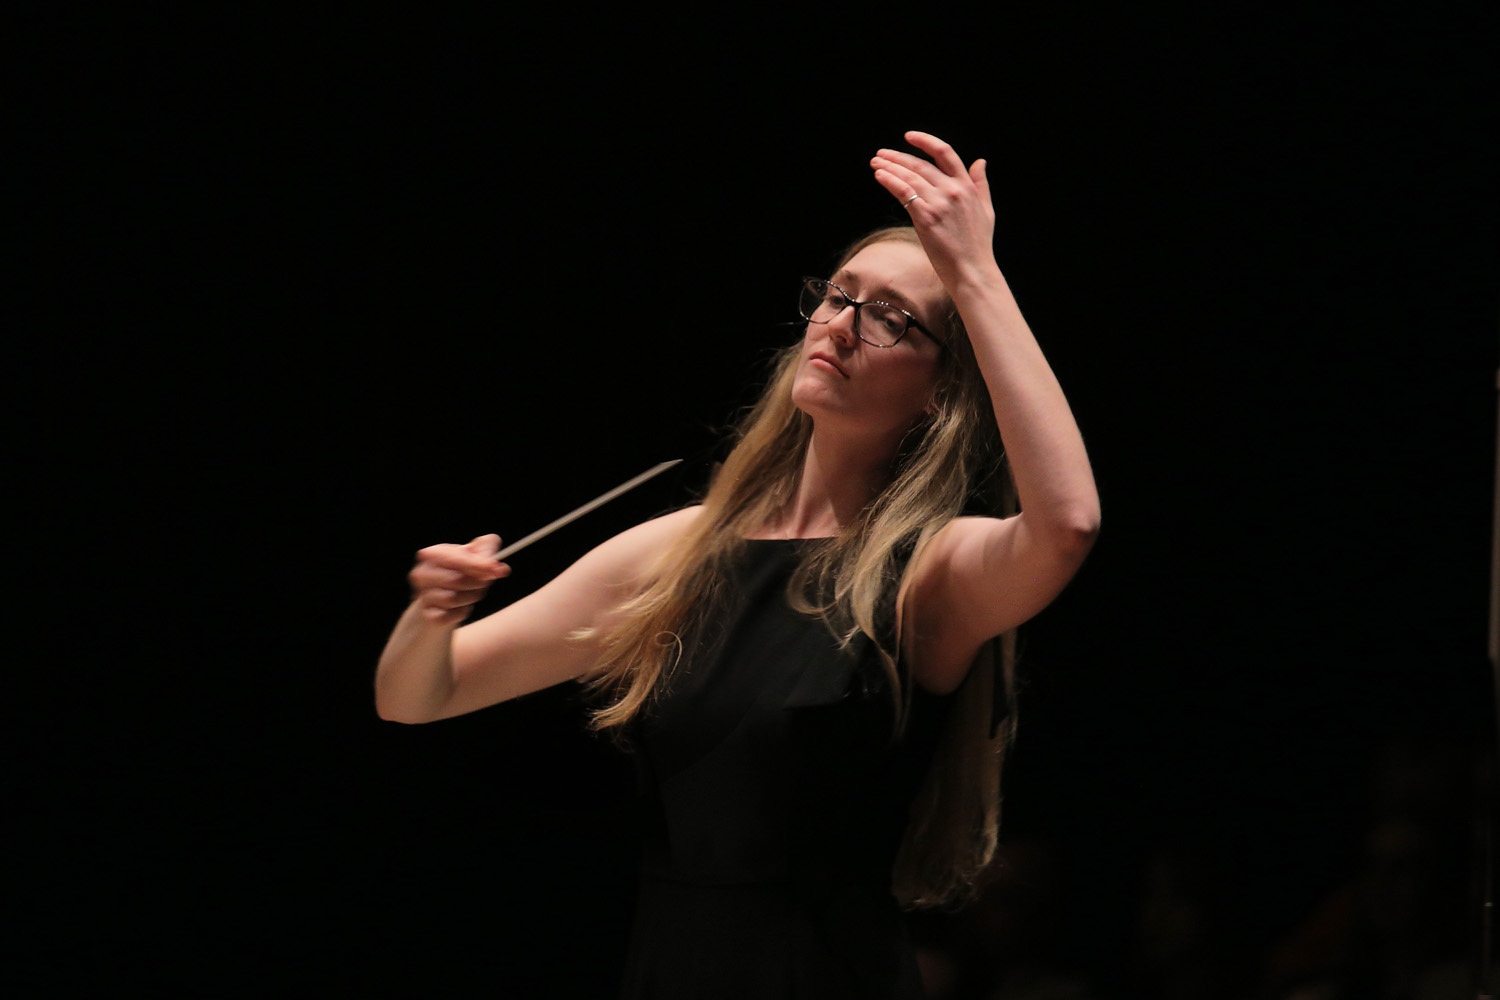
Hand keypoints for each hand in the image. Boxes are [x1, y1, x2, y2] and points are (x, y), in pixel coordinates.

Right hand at [408, 534, 509, 625]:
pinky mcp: (427, 614)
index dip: (478, 565)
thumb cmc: (461, 572)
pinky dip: (462, 612)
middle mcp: (422, 573)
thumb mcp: (474, 555)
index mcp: (432, 554)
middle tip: (485, 582)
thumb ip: (488, 550)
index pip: (455, 559)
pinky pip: (451, 615)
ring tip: (472, 593)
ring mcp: (422, 594)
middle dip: (477, 583)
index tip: (497, 570)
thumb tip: (500, 568)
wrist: (442, 600)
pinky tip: (461, 606)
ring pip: (453, 599)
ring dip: (471, 597)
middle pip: (456, 580)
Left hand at [870, 131, 996, 288]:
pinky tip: (879, 176)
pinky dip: (890, 181)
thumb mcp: (987, 209)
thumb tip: (980, 161)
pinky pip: (904, 192)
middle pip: (920, 164)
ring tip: (875, 162)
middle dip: (898, 157)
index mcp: (966, 186)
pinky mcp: (926, 217)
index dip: (925, 141)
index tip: (908, 136)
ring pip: (909, 177)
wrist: (973, 270)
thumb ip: (981, 184)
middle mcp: (952, 190)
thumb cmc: (978, 245)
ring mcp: (939, 203)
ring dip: (889, 167)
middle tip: (880, 154)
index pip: (945, 152)